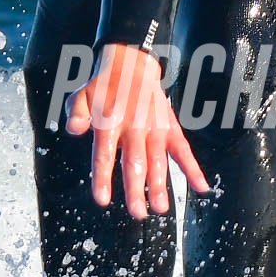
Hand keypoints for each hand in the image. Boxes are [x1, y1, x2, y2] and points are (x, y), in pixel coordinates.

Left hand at [64, 42, 213, 219]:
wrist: (131, 64)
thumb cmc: (103, 87)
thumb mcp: (81, 95)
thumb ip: (76, 113)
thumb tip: (74, 130)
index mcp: (109, 121)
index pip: (104, 154)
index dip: (103, 177)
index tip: (102, 199)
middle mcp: (134, 126)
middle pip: (135, 162)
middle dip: (136, 189)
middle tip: (137, 212)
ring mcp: (154, 127)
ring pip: (158, 160)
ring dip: (160, 184)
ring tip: (160, 207)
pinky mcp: (169, 126)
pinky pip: (183, 149)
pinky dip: (193, 168)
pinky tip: (201, 186)